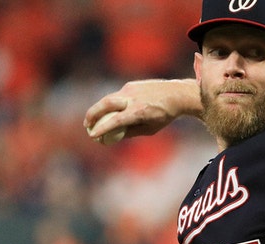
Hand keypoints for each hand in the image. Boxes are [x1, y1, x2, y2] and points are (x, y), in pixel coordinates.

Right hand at [83, 79, 200, 139]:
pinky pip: (117, 96)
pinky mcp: (131, 85)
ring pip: (109, 99)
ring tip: (92, 120)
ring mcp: (131, 89)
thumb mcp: (150, 129)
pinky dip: (110, 104)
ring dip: (98, 109)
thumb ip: (131, 132)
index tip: (93, 135)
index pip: (117, 120)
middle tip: (86, 125)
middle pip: (106, 104)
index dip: (103, 128)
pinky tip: (109, 112)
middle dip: (92, 114)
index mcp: (140, 111)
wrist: (177, 94)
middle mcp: (133, 98)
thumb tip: (113, 136)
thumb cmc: (165, 115)